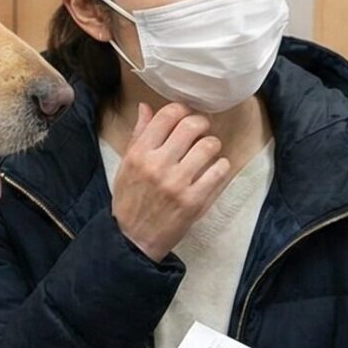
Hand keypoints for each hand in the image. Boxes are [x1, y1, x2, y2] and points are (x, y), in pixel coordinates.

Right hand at [112, 103, 234, 261]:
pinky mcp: (194, 201)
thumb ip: (138, 135)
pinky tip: (214, 170)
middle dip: (202, 124)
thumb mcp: (126, 165)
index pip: (167, 115)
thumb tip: (146, 107)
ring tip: (208, 152)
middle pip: (191, 125)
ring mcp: (177, 184)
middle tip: (202, 132)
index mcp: (139, 154)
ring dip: (213, 145)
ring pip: (209, 146)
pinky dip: (221, 167)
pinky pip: (219, 171)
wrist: (133, 240)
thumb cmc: (130, 200)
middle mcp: (157, 165)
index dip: (182, 110)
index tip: (186, 116)